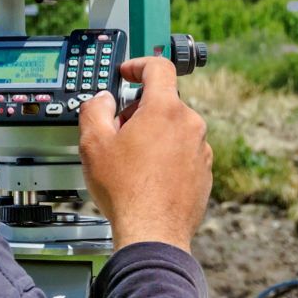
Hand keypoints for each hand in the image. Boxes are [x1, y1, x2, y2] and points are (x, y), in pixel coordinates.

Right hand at [79, 56, 211, 251]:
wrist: (153, 232)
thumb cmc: (126, 191)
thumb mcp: (93, 143)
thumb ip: (95, 109)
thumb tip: (103, 100)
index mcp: (165, 110)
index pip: (159, 68)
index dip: (139, 65)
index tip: (128, 74)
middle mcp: (190, 125)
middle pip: (164, 102)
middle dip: (139, 111)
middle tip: (118, 132)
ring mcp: (200, 149)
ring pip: (174, 129)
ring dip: (154, 136)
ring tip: (131, 161)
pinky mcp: (204, 172)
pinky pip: (183, 153)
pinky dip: (167, 157)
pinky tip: (148, 178)